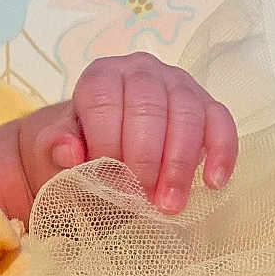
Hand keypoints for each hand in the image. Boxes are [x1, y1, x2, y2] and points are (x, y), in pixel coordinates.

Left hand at [20, 53, 238, 213]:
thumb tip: (68, 151)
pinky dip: (221, 153)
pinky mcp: (206, 105)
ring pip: (187, 114)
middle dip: (146, 160)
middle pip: (149, 106)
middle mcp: (141, 70)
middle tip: (142, 202)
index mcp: (101, 76)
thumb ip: (54, 147)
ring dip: (180, 164)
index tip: (110, 186)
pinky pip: (221, 122)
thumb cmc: (78, 151)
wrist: (102, 149)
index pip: (105, 102)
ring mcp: (178, 84)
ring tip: (170, 205)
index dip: (108, 146)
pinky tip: (213, 183)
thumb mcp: (53, 150)